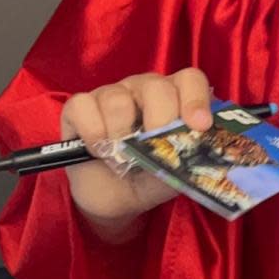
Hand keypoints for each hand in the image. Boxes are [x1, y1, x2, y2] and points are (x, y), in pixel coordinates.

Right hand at [61, 69, 212, 228]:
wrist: (115, 198)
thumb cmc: (147, 178)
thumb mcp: (172, 174)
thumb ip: (184, 160)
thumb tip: (192, 154)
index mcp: (174, 98)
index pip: (190, 79)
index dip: (195, 100)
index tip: (199, 126)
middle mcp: (144, 89)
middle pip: (156, 86)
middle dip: (159, 121)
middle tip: (153, 149)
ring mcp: (110, 93)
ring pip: (117, 99)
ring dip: (120, 135)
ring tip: (121, 158)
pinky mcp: (79, 106)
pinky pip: (83, 106)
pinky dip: (92, 133)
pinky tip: (96, 151)